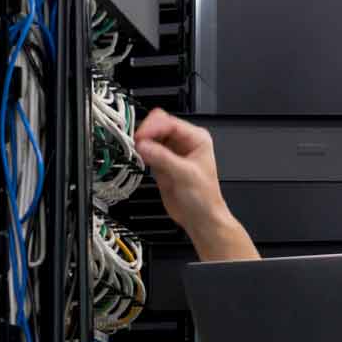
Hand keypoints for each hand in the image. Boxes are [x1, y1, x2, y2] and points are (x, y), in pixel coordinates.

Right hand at [134, 109, 252, 257]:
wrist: (199, 218)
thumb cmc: (204, 198)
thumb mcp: (184, 174)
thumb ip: (163, 158)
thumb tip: (143, 145)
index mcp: (196, 138)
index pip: (169, 123)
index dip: (153, 128)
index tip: (141, 138)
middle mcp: (183, 142)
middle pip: (158, 126)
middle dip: (146, 134)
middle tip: (137, 145)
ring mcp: (171, 152)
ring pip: (151, 137)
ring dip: (143, 143)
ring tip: (137, 152)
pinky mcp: (161, 163)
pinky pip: (147, 151)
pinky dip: (141, 153)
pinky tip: (140, 158)